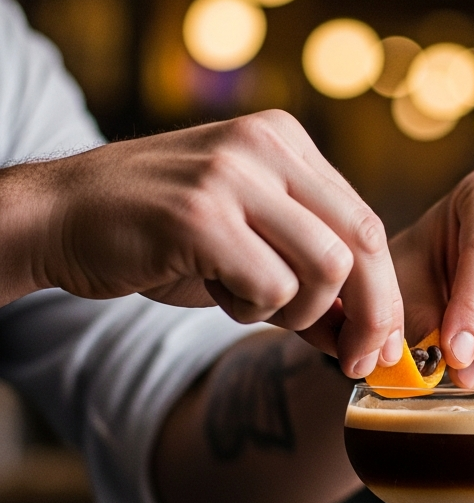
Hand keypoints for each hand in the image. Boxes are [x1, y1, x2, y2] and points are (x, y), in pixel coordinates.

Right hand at [1, 110, 403, 378]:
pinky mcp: (200, 214)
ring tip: (249, 302)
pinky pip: (271, 286)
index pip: (366, 223)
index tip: (380, 344)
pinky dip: (253, 309)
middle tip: (358, 359)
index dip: (384, 292)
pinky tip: (217, 293)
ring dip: (299, 310)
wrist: (61, 217)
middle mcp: (267, 147)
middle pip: (362, 242)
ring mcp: (233, 175)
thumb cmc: (161, 236)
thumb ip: (308, 281)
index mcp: (286, 143)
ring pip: (326, 266)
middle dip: (371, 314)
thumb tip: (365, 338)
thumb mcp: (248, 248)